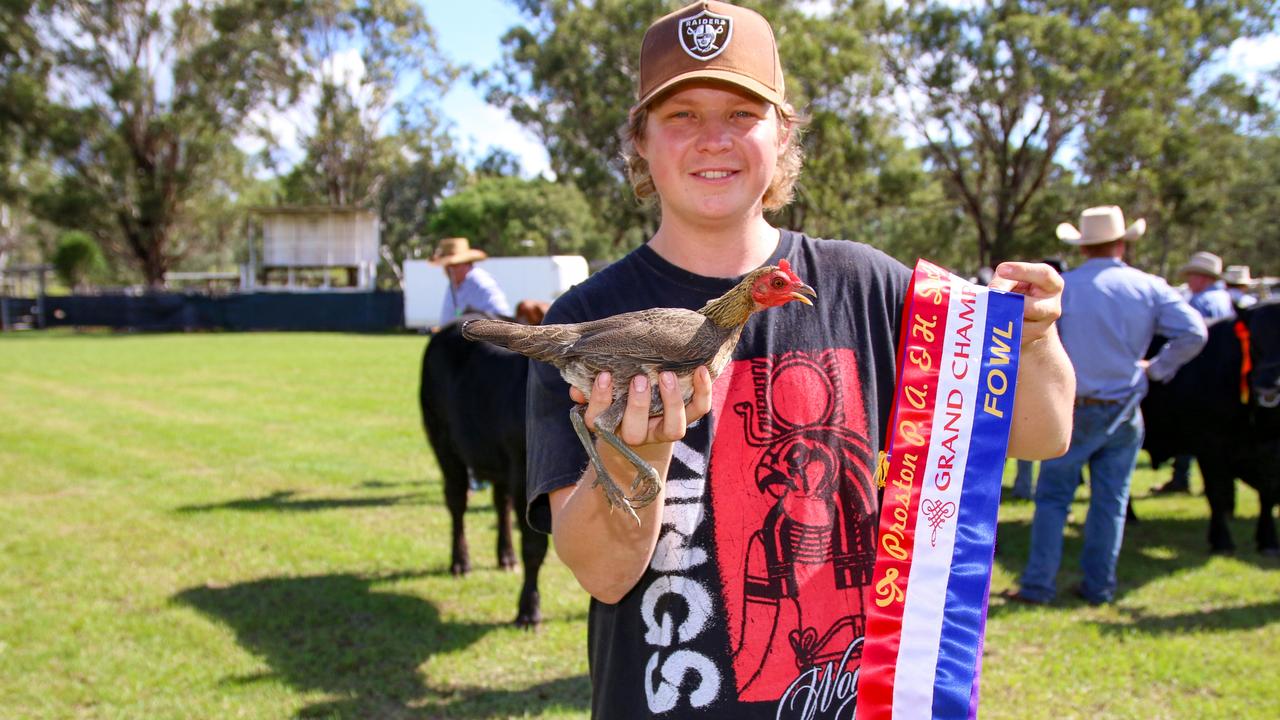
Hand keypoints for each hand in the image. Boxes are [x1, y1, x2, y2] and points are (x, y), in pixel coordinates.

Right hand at [569, 367, 713, 446]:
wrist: (647, 418)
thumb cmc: (618, 398)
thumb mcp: (601, 396)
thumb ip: (587, 390)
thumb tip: (576, 388)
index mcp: (611, 426)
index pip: (598, 420)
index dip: (600, 400)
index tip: (604, 376)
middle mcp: (637, 434)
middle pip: (635, 432)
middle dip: (637, 405)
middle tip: (640, 378)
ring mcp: (664, 430)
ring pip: (672, 428)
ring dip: (671, 402)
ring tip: (667, 375)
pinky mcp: (687, 419)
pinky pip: (698, 410)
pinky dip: (702, 391)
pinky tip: (700, 370)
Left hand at [992, 262, 1062, 344]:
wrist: (1026, 320)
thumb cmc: (1018, 292)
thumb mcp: (1013, 280)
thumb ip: (1004, 281)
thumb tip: (993, 291)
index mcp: (1053, 285)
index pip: (1044, 275)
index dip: (1023, 271)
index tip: (1001, 269)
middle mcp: (1052, 307)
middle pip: (1033, 308)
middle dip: (1010, 304)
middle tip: (991, 297)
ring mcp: (1043, 327)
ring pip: (1018, 325)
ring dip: (999, 318)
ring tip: (986, 310)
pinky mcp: (1029, 340)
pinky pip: (1010, 336)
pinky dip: (997, 328)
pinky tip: (990, 323)